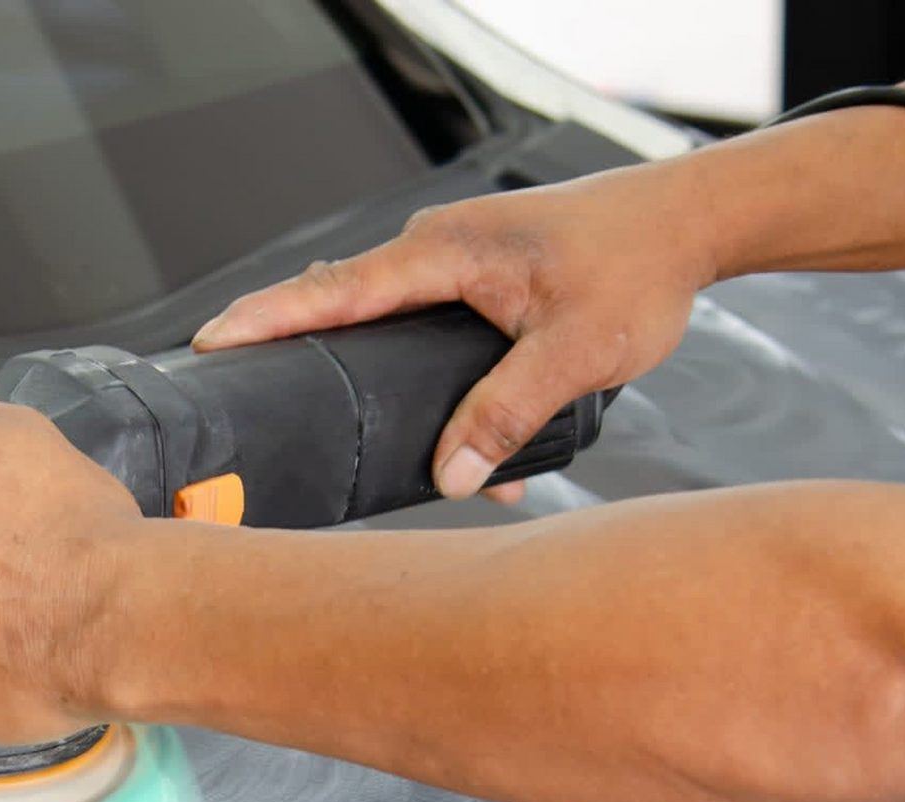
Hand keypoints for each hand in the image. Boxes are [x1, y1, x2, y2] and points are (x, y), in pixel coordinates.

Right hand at [194, 163, 716, 499]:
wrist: (693, 223)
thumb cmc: (642, 266)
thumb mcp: (577, 352)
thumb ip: (508, 415)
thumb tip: (452, 476)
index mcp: (446, 251)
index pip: (334, 290)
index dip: (268, 318)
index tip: (212, 341)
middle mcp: (440, 246)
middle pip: (338, 299)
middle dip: (287, 339)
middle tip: (237, 380)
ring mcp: (455, 257)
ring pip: (381, 314)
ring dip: (358, 362)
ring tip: (323, 412)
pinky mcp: (476, 273)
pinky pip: (419, 317)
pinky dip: (408, 361)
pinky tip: (437, 422)